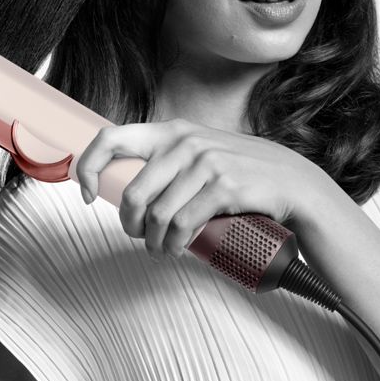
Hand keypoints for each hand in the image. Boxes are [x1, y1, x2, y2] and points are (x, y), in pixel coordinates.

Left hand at [71, 119, 338, 258]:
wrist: (294, 182)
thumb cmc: (243, 173)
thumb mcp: (203, 153)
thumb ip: (169, 159)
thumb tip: (125, 183)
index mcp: (173, 131)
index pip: (110, 138)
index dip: (88, 167)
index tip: (85, 192)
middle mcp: (186, 142)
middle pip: (134, 193)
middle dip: (130, 225)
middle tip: (139, 236)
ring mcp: (206, 163)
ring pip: (157, 214)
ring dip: (154, 242)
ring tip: (162, 249)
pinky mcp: (224, 186)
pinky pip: (183, 223)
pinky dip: (175, 244)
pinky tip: (179, 249)